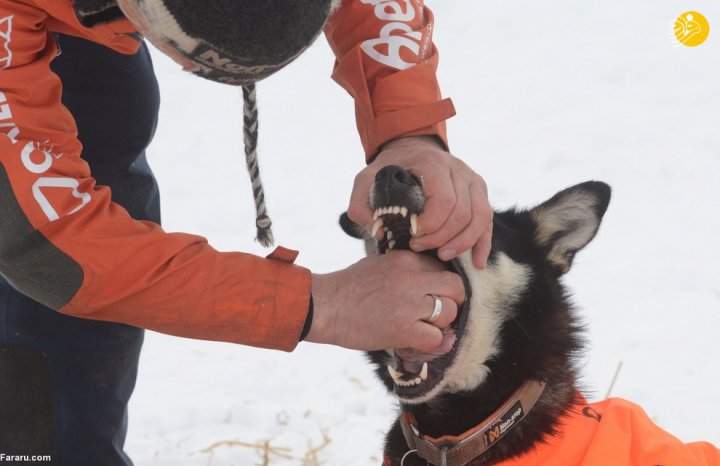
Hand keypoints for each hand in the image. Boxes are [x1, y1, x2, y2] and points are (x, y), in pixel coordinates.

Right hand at [307, 251, 463, 351]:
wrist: (325, 306)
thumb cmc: (348, 287)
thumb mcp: (380, 263)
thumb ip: (407, 269)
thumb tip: (428, 279)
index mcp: (406, 260)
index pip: (443, 269)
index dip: (441, 285)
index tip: (432, 296)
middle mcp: (411, 279)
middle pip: (455, 288)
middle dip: (452, 301)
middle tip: (438, 312)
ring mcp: (409, 304)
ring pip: (449, 313)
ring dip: (440, 324)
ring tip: (422, 326)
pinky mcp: (403, 329)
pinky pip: (435, 338)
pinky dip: (429, 342)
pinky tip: (414, 340)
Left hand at [348, 136, 492, 268]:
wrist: (412, 150)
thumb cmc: (390, 169)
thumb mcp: (366, 180)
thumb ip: (361, 205)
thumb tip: (379, 232)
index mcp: (432, 163)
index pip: (443, 199)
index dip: (431, 225)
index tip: (413, 236)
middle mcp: (458, 169)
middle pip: (462, 212)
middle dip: (442, 237)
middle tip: (419, 248)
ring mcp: (473, 180)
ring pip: (480, 217)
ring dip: (463, 242)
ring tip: (442, 256)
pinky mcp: (480, 192)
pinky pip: (487, 220)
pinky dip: (483, 243)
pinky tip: (477, 262)